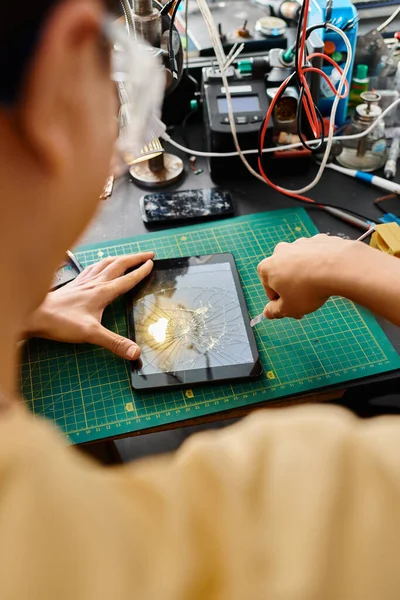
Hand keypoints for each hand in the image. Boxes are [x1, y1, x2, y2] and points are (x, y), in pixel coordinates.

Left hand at [25, 253, 153, 358]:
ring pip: (104, 263)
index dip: (140, 271)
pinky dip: (100, 263)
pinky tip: (98, 266)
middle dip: (134, 257)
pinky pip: (91, 268)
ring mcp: (83, 282)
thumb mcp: (91, 335)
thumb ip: (115, 343)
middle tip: (148, 253)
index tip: (152, 263)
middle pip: (118, 265)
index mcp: (102, 292)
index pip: (127, 279)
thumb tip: (135, 352)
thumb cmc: (61, 322)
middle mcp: (94, 283)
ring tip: (127, 256)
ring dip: (119, 258)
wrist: (34, 314)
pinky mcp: (73, 284)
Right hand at [257, 234, 354, 319]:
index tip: (293, 308)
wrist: (338, 267)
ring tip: (319, 288)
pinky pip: (317, 256)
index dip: (281, 302)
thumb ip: (275, 311)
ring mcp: (300, 243)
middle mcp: (280, 251)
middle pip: (284, 274)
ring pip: (300, 264)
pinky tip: (329, 275)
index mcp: (267, 268)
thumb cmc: (309, 289)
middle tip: (306, 300)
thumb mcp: (289, 308)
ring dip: (306, 275)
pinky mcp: (318, 240)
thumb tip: (268, 312)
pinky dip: (320, 265)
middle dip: (292, 287)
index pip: (270, 290)